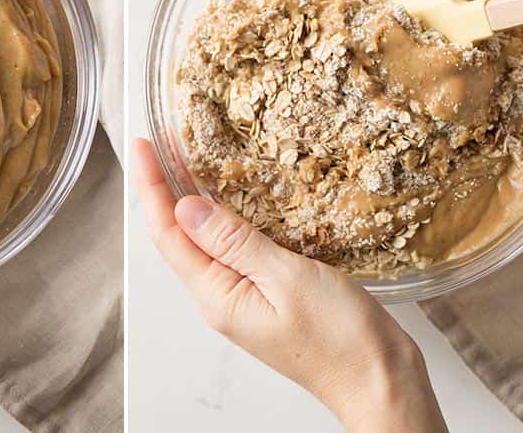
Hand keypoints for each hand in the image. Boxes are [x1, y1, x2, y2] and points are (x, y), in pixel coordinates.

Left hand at [133, 139, 446, 431]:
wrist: (380, 382)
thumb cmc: (340, 340)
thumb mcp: (286, 278)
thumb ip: (235, 241)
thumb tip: (186, 207)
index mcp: (216, 294)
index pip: (167, 232)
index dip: (151, 185)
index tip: (142, 145)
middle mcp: (221, 296)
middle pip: (179, 234)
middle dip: (166, 185)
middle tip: (163, 140)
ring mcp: (243, 296)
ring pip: (206, 238)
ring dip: (193, 196)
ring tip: (189, 155)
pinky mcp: (267, 293)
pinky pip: (234, 246)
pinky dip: (228, 213)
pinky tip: (237, 194)